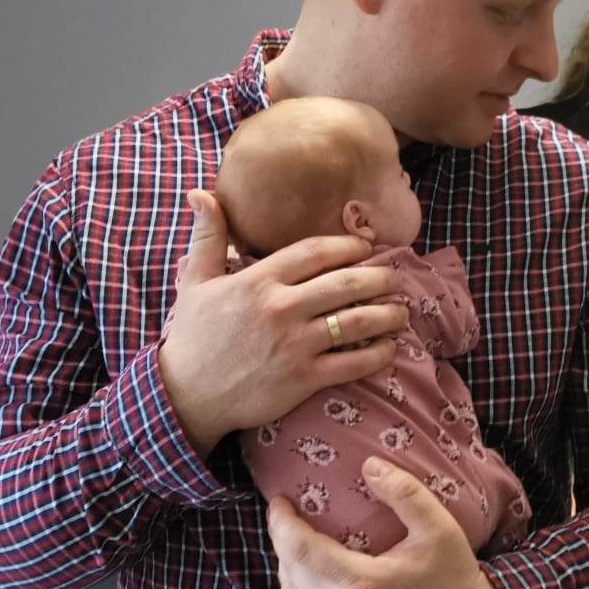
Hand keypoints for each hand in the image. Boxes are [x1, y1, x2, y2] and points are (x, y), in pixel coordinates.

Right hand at [158, 190, 410, 453]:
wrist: (186, 395)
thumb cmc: (193, 336)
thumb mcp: (195, 280)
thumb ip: (208, 236)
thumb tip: (201, 193)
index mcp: (258, 280)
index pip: (315, 251)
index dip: (347, 246)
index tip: (366, 247)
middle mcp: (280, 308)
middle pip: (346, 284)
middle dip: (379, 278)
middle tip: (395, 277)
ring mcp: (294, 345)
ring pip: (357, 322)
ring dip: (388, 314)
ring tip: (401, 311)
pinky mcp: (303, 379)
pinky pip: (353, 363)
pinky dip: (378, 354)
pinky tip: (390, 347)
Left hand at [266, 457, 507, 588]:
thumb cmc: (454, 574)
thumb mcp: (438, 526)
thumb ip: (404, 492)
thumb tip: (368, 465)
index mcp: (363, 584)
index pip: (300, 551)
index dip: (281, 523)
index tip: (280, 500)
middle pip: (290, 572)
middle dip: (281, 539)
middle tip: (286, 514)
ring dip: (286, 565)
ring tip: (294, 539)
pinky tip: (304, 574)